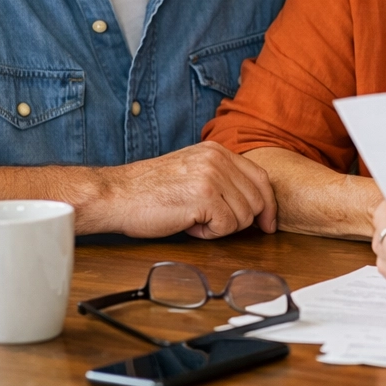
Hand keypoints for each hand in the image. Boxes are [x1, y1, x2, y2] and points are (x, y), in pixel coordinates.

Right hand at [93, 142, 276, 238]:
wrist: (116, 195)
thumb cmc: (149, 190)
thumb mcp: (191, 171)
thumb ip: (220, 178)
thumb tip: (253, 203)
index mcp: (216, 151)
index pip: (261, 178)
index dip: (268, 204)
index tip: (267, 223)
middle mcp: (218, 159)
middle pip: (257, 200)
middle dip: (241, 221)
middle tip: (213, 224)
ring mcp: (213, 176)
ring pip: (244, 217)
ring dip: (220, 227)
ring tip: (194, 219)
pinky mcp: (205, 197)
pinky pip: (227, 227)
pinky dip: (209, 234)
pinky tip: (189, 224)